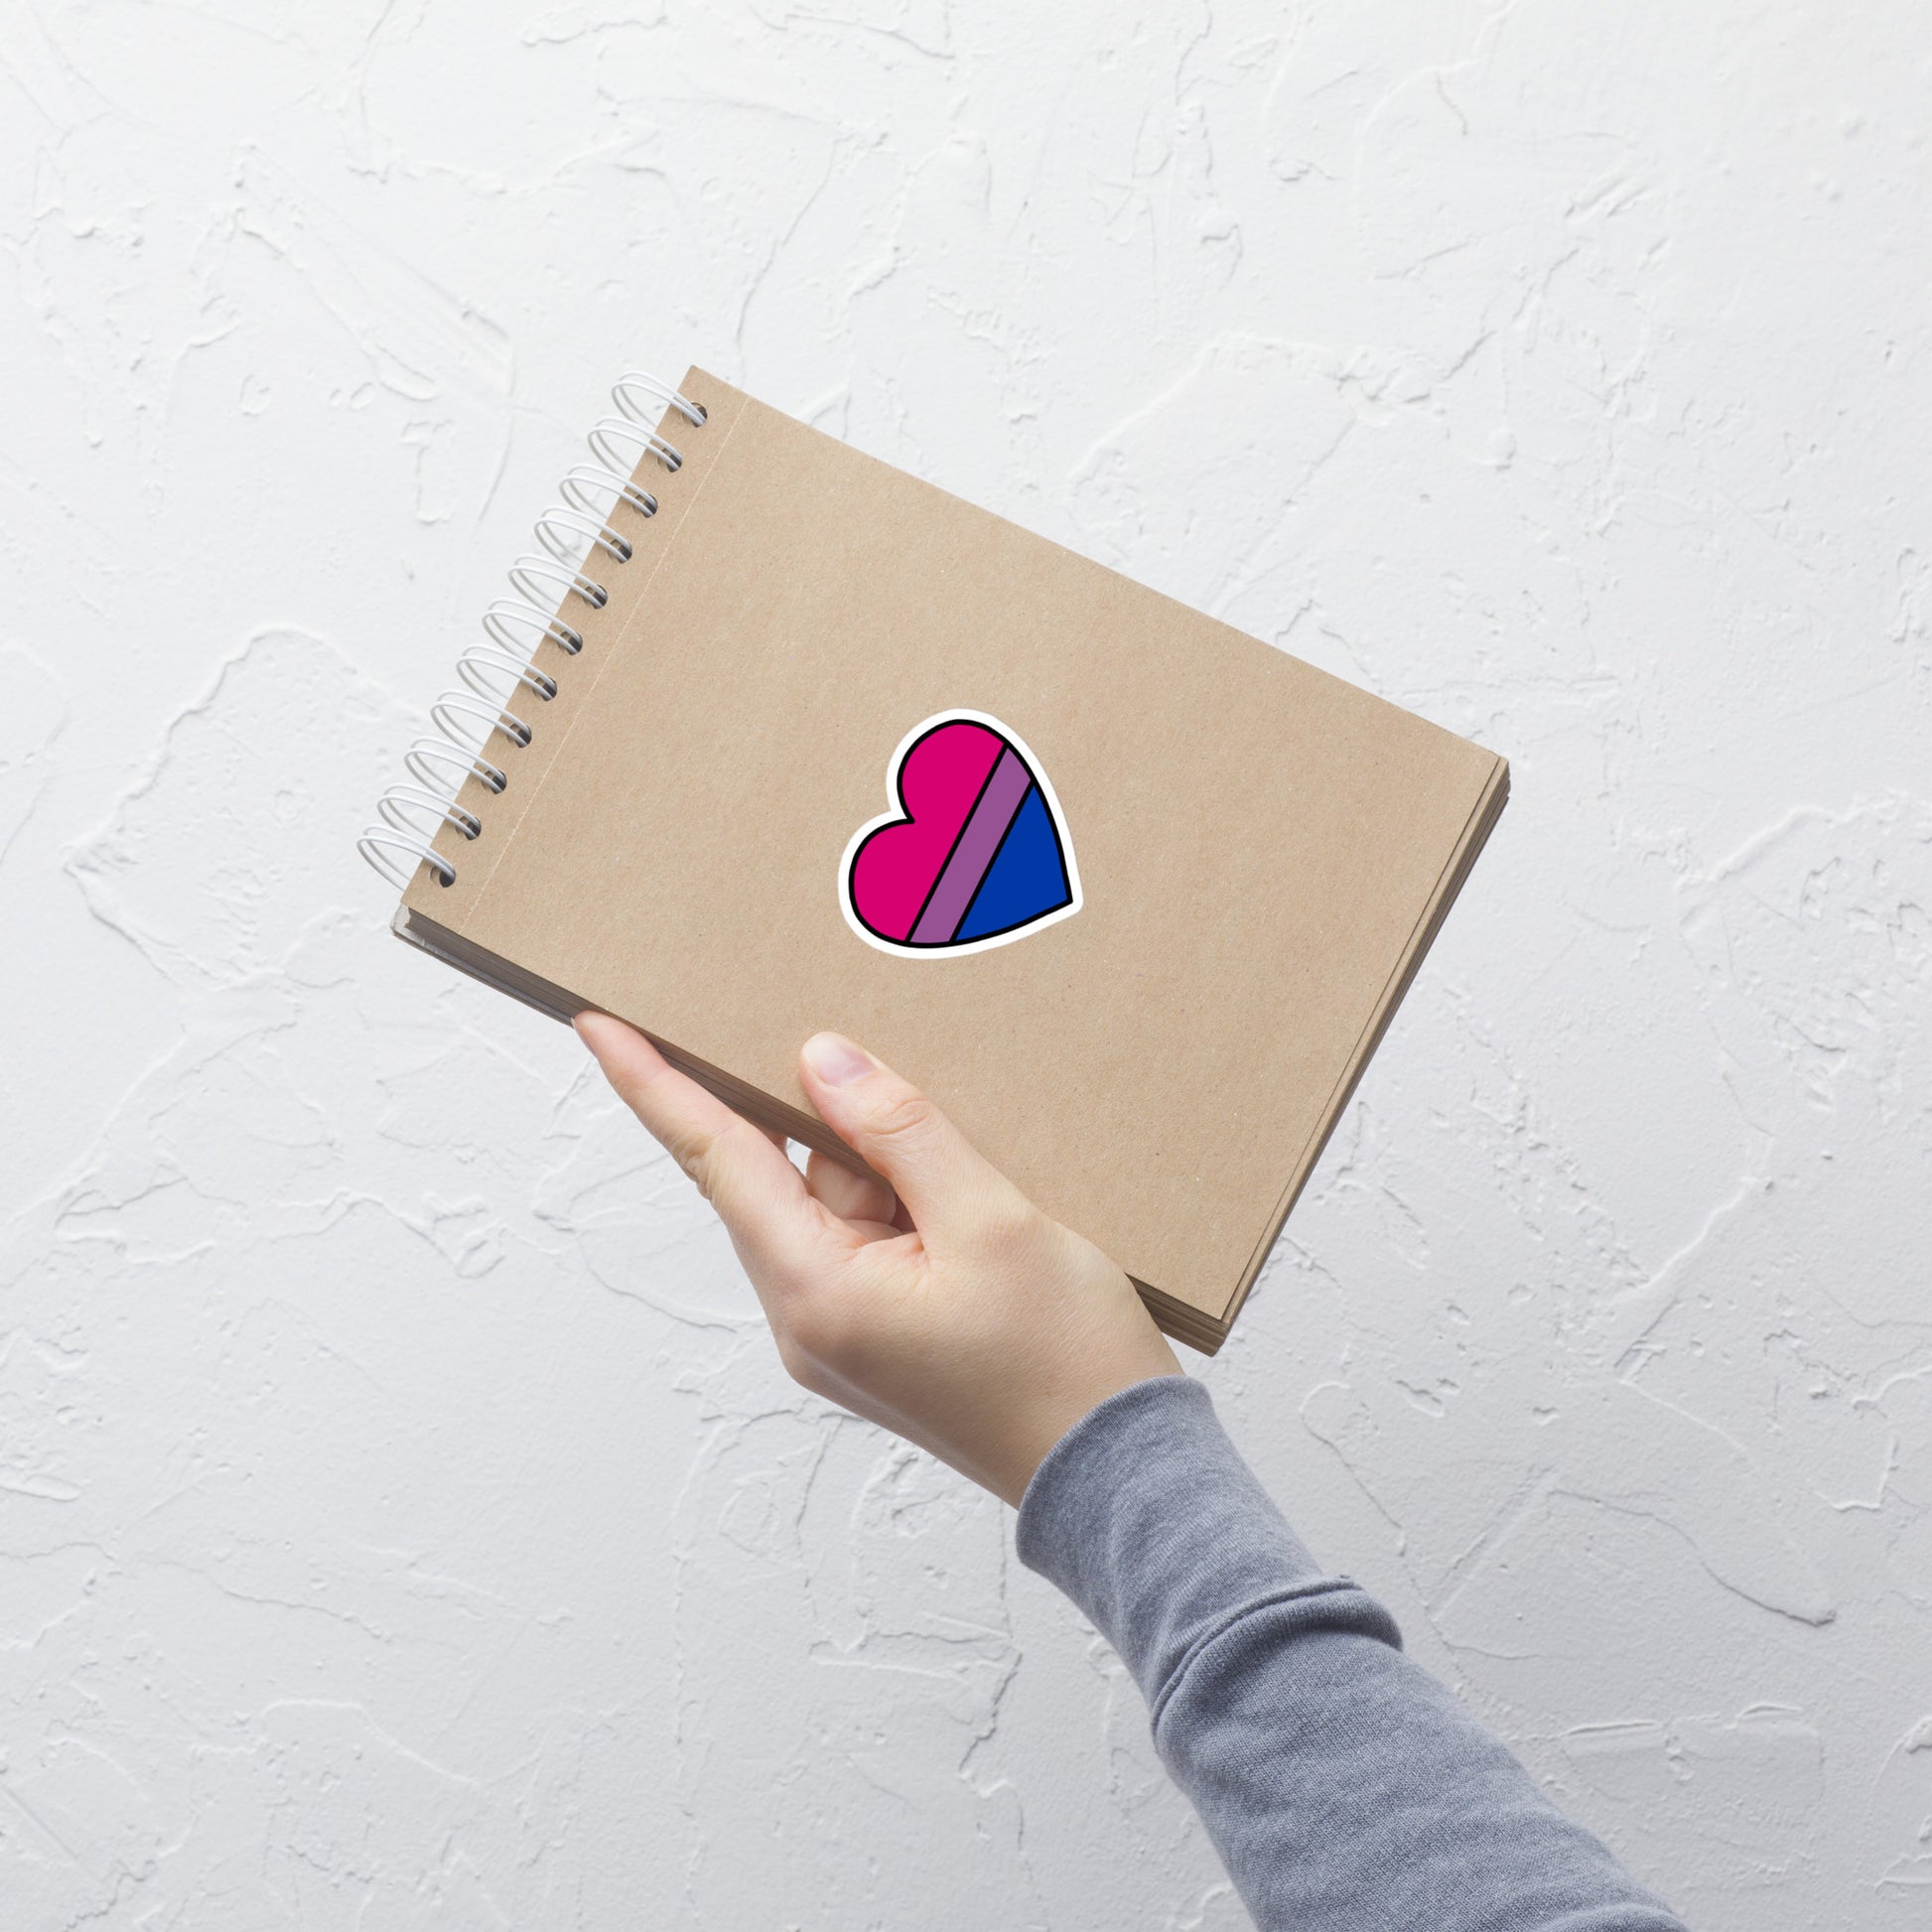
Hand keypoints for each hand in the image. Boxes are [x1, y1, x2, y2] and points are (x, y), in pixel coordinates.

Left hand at [575, 1016, 1182, 1504]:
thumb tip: (820, 1062)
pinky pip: (871, 1238)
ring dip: (889, 1163)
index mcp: (816, 1292)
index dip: (655, 1085)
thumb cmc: (1065, 1364)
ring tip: (979, 1168)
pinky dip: (908, 1200)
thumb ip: (900, 1132)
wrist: (1122, 1481)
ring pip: (837, 1203)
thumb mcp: (992, 1221)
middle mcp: (809, 1319)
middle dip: (829, 1116)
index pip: (717, 1159)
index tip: (599, 1024)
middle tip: (869, 1052)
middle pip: (784, 1175)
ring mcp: (844, 1335)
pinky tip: (973, 1192)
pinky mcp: (884, 1338)